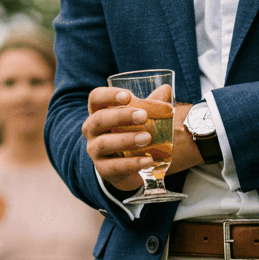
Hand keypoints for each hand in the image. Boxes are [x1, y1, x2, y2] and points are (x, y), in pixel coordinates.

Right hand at [83, 85, 201, 190]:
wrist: (128, 168)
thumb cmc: (130, 135)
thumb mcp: (139, 119)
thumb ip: (150, 106)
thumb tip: (167, 89)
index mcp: (98, 111)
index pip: (96, 98)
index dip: (109, 95)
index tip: (128, 96)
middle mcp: (91, 129)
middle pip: (99, 119)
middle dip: (121, 116)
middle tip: (144, 116)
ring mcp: (95, 151)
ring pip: (105, 143)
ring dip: (127, 140)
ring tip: (147, 138)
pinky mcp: (103, 170)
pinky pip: (116, 167)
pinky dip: (133, 163)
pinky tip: (149, 160)